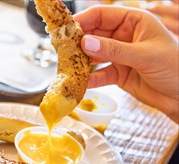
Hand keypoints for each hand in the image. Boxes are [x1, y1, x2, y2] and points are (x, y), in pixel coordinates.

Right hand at [74, 6, 178, 122]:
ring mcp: (119, 55)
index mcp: (134, 22)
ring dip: (81, 60)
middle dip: (78, 41)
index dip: (83, 20)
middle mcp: (124, 36)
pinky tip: (81, 82)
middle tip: (61, 49)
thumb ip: (114, 50)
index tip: (66, 29)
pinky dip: (90, 79)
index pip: (102, 15)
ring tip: (67, 65)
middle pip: (94, 34)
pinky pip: (99, 74)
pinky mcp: (117, 73)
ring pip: (94, 55)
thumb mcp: (145, 55)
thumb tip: (86, 43)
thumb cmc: (175, 68)